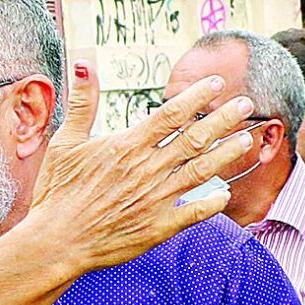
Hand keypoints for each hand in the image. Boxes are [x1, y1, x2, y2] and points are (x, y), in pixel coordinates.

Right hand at [21, 63, 256, 270]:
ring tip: (247, 139)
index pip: (171, 114)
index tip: (217, 83)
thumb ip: (83, 103)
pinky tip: (226, 194)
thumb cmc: (57, 191)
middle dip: (224, 119)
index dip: (197, 96)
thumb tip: (85, 63)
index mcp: (127, 146)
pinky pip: (194, 213)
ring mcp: (156, 199)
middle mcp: (147, 169)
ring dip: (226, 154)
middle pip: (195, 138)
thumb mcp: (66, 142)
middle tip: (247, 104)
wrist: (56, 241)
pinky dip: (212, 203)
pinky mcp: (158, 228)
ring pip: (201, 171)